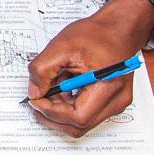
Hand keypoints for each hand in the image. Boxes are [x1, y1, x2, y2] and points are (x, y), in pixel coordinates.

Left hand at [24, 0, 153, 136]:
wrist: (119, 28)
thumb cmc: (98, 34)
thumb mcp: (62, 46)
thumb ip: (42, 70)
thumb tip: (34, 92)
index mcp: (108, 87)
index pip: (77, 117)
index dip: (52, 112)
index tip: (36, 99)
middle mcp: (116, 100)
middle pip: (80, 125)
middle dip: (53, 115)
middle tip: (37, 99)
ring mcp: (116, 103)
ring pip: (82, 121)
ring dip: (60, 110)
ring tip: (52, 87)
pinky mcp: (111, 101)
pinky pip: (87, 112)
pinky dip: (69, 104)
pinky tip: (63, 87)